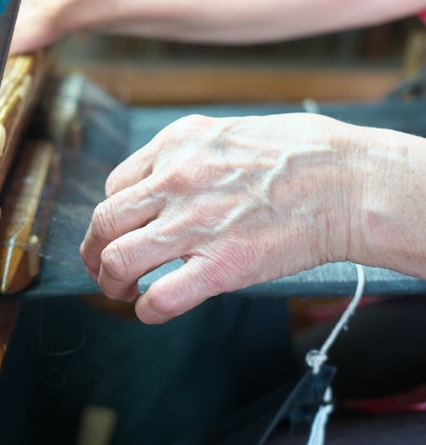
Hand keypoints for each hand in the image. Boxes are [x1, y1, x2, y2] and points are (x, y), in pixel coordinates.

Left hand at [79, 113, 362, 323]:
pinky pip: (160, 298)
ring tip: (119, 292)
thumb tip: (161, 184)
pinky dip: (146, 311)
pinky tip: (151, 311)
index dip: (113, 216)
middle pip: (103, 222)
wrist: (350, 181)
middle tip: (100, 267)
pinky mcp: (221, 266)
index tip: (120, 231)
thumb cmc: (301, 155)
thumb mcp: (228, 133)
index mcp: (176, 146)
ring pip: (118, 260)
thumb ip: (187, 157)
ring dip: (109, 283)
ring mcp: (195, 224)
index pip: (116, 186)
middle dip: (93, 251)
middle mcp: (175, 181)